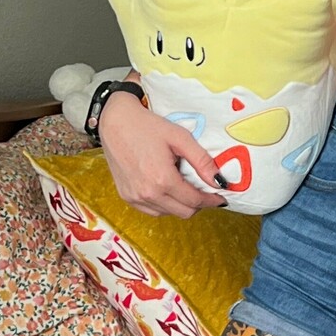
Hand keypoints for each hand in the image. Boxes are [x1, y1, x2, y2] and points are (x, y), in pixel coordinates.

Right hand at [98, 93, 227, 217]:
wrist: (115, 122)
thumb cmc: (147, 126)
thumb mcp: (180, 137)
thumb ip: (201, 161)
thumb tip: (219, 181)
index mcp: (162, 179)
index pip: (195, 201)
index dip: (211, 200)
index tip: (220, 197)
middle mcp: (148, 194)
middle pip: (184, 212)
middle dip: (198, 204)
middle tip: (204, 191)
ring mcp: (135, 198)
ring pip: (169, 213)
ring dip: (181, 204)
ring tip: (184, 186)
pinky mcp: (126, 197)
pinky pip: (152, 210)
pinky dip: (164, 205)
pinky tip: (167, 189)